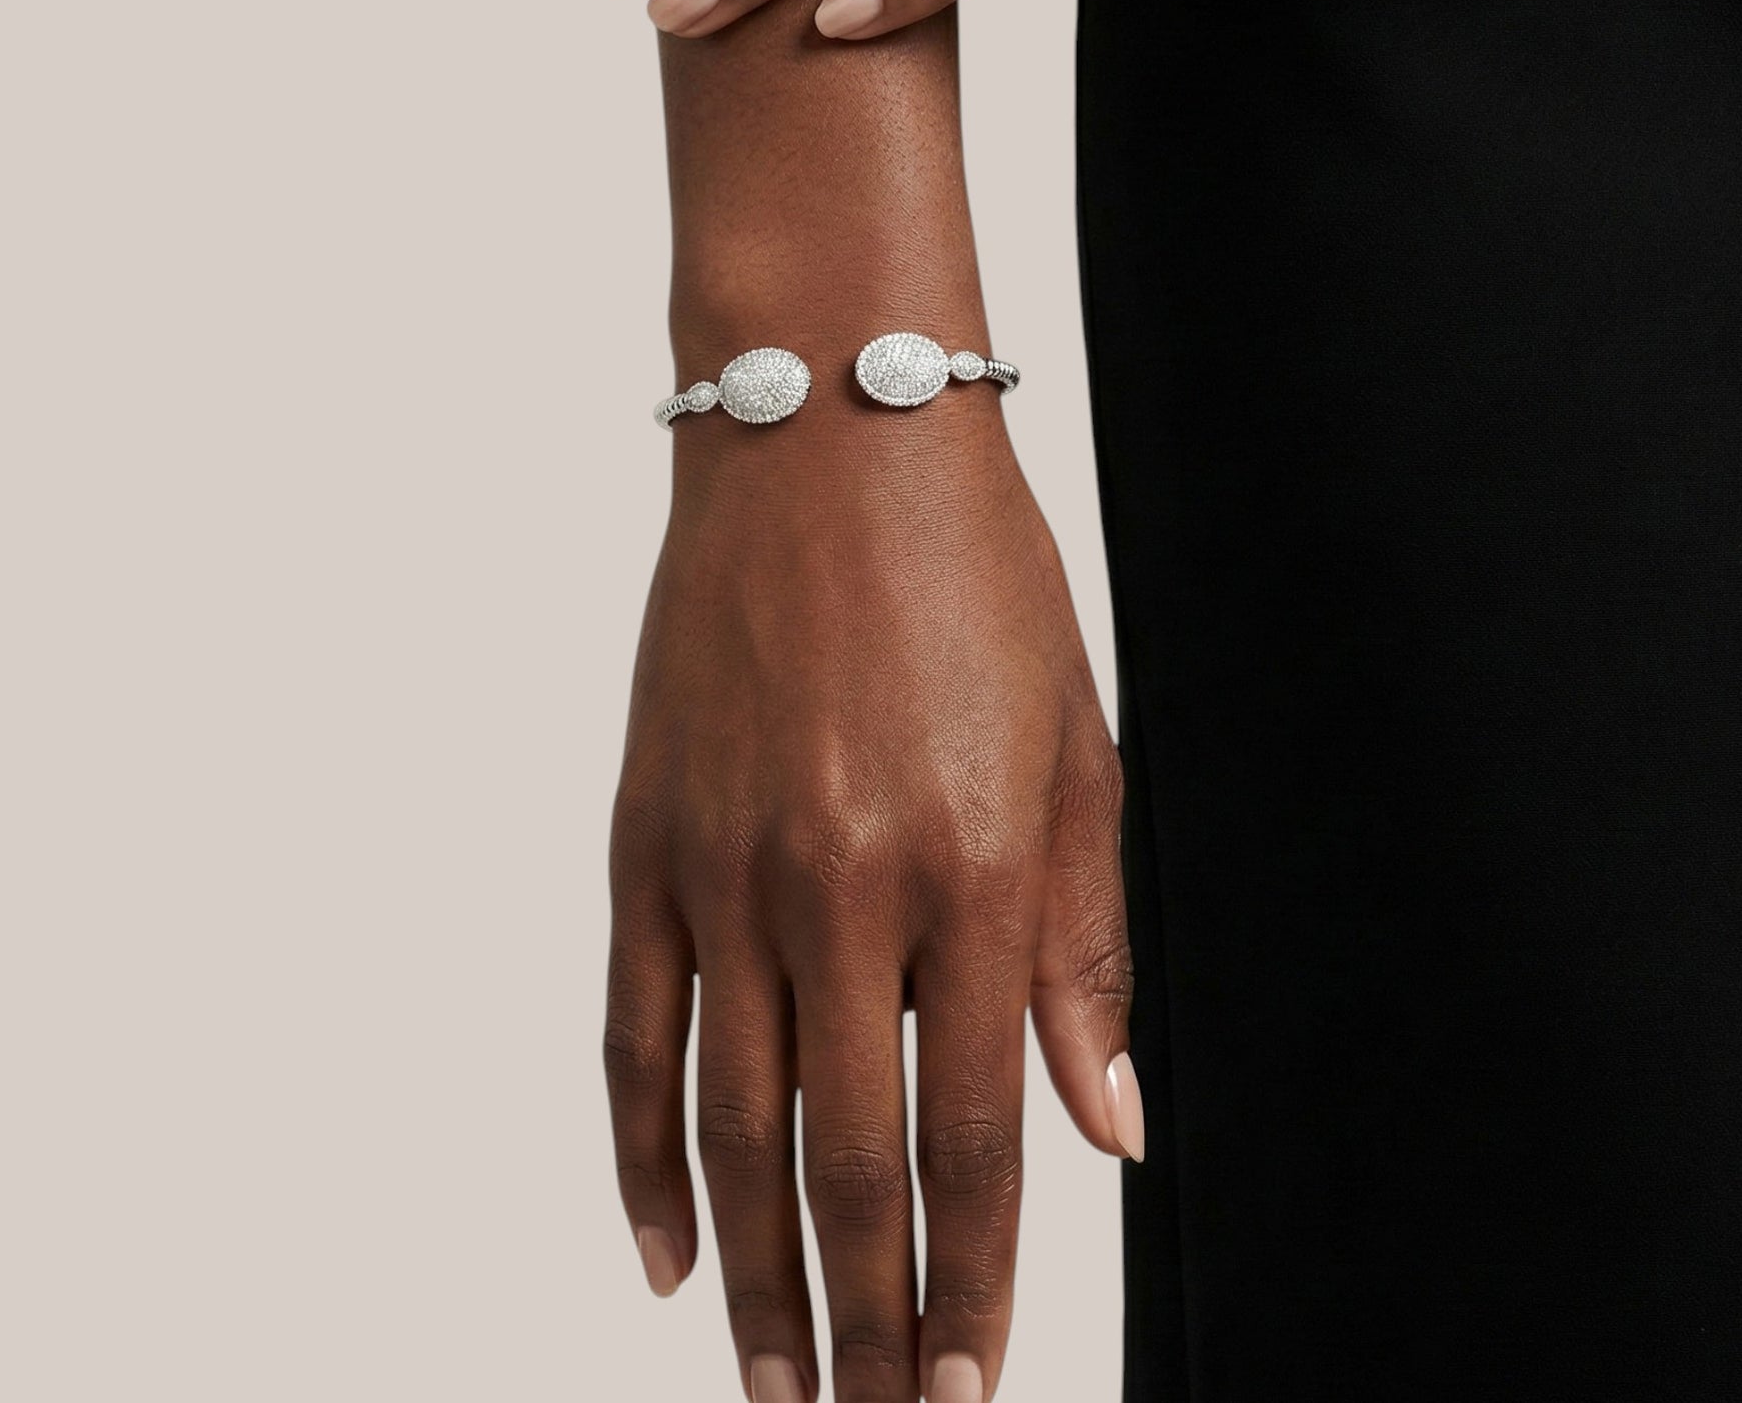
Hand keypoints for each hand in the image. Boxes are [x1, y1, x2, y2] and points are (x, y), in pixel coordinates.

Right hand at [605, 414, 1137, 1402]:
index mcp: (976, 869)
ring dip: (756, 1280)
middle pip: (849, 1161)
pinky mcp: (645, 840)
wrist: (830, 434)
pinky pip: (632, 1033)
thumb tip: (1109, 1121)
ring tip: (774, 1388)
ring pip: (735, 1127)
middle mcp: (843, 888)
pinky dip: (641, 1158)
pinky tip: (661, 1253)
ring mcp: (726, 869)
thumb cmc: (974, 578)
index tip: (973, 1385)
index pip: (978, 1132)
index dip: (979, 1278)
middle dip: (869, 1322)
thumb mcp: (1078, 749)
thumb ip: (1087, 948)